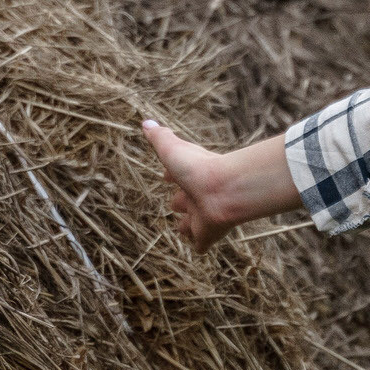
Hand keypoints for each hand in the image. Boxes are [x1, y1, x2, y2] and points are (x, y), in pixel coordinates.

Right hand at [141, 120, 237, 249]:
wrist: (223, 190)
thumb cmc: (198, 167)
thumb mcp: (172, 149)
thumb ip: (159, 137)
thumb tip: (146, 121)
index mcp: (189, 176)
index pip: (178, 175)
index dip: (172, 175)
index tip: (167, 176)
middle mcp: (196, 195)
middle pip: (184, 201)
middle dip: (179, 202)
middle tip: (178, 203)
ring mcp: (202, 216)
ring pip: (192, 223)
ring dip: (187, 226)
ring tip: (183, 228)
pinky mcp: (207, 234)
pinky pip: (201, 243)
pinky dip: (200, 245)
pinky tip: (199, 247)